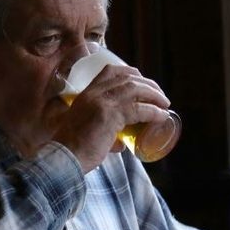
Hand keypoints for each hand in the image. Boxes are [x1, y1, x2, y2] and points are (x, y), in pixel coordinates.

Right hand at [51, 62, 171, 172]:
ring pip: (135, 89)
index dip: (130, 72)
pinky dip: (154, 112)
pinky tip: (162, 116)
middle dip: (148, 84)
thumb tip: (121, 143)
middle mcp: (93, 94)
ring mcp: (101, 103)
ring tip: (165, 104)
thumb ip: (105, 133)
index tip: (143, 81)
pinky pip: (139, 109)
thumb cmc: (75, 150)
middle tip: (161, 96)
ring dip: (154, 95)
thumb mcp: (87, 130)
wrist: (64, 158)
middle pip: (127, 78)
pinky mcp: (109, 115)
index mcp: (86, 94)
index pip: (110, 71)